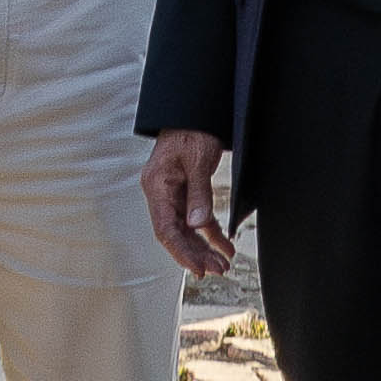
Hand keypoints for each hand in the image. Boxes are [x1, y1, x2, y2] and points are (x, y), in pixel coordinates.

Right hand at [146, 130, 235, 282]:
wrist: (194, 111)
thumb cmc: (191, 128)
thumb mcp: (198, 160)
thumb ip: (198, 194)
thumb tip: (197, 225)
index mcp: (156, 186)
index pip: (165, 229)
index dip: (181, 252)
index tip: (198, 268)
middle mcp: (162, 193)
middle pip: (176, 233)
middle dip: (196, 254)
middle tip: (217, 269)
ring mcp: (173, 194)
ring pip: (187, 230)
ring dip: (204, 247)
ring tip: (223, 264)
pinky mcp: (186, 192)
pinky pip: (197, 218)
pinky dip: (210, 233)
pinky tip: (224, 246)